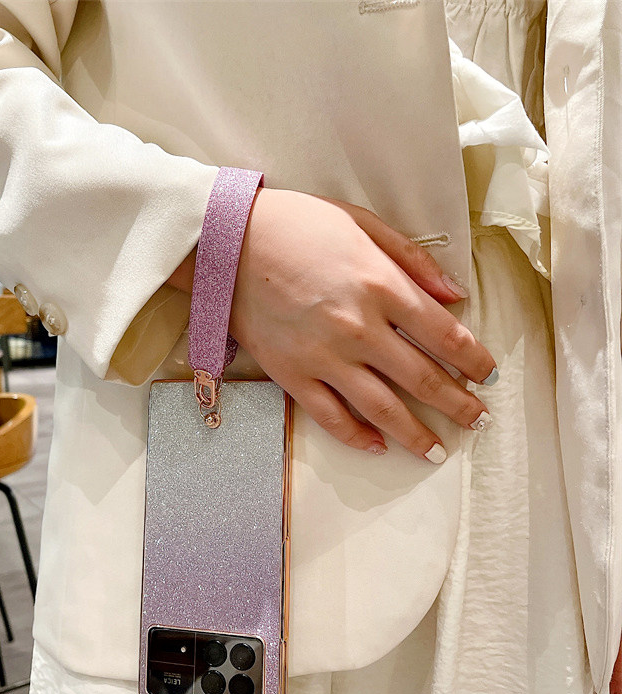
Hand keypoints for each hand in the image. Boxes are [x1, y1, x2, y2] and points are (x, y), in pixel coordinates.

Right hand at [229, 188, 496, 460]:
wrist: (224, 242)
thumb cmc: (294, 224)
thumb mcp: (360, 222)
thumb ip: (411, 259)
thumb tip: (455, 295)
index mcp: (380, 285)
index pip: (445, 334)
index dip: (474, 360)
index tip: (488, 375)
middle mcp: (358, 328)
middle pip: (423, 378)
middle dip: (458, 404)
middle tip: (478, 421)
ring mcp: (323, 357)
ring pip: (381, 408)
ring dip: (415, 434)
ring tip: (437, 452)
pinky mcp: (291, 375)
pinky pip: (329, 416)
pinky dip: (355, 436)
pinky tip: (376, 446)